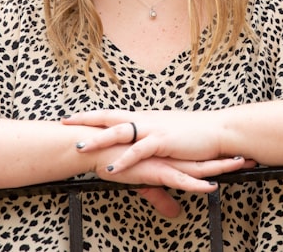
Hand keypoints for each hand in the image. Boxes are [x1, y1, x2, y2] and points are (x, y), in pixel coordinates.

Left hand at [65, 109, 243, 172]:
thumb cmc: (195, 134)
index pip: (112, 114)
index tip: (72, 116)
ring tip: (79, 148)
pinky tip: (110, 168)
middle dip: (86, 119)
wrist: (218, 130)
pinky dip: (123, 159)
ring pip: (120, 131)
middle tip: (64, 121)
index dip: (92, 115)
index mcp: (145, 118)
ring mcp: (154, 129)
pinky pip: (139, 151)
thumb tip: (139, 142)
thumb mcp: (168, 135)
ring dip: (99, 140)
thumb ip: (151, 138)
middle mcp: (146, 120)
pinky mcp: (164, 141)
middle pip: (110, 116)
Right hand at [86, 143, 248, 218]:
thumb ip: (161, 199)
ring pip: (198, 167)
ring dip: (220, 167)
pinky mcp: (155, 170)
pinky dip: (196, 184)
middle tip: (252, 157)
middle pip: (206, 159)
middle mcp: (171, 156)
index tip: (239, 155)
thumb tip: (175, 214)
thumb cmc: (114, 161)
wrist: (95, 148)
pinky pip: (180, 180)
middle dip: (229, 159)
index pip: (200, 157)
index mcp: (169, 155)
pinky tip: (211, 187)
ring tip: (241, 165)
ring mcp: (164, 162)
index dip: (220, 157)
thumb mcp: (142, 184)